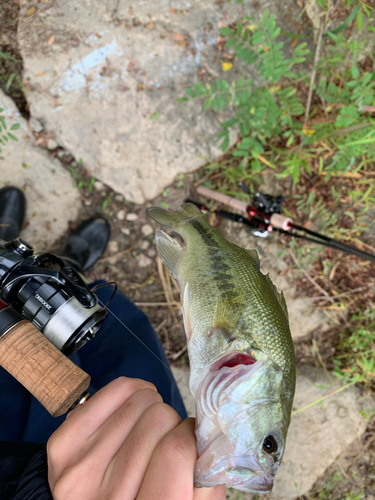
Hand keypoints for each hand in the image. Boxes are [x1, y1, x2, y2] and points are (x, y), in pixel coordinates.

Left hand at [47, 377, 225, 499]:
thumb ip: (207, 478)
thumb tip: (210, 431)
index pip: (176, 450)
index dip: (192, 435)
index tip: (191, 438)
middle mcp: (107, 498)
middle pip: (157, 420)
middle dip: (172, 422)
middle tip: (167, 438)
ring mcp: (78, 470)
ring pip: (139, 400)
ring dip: (152, 408)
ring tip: (148, 429)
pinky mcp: (62, 445)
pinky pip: (113, 390)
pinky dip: (132, 390)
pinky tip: (133, 409)